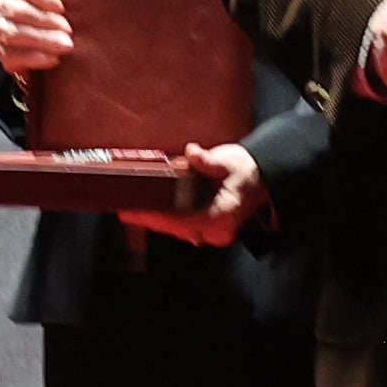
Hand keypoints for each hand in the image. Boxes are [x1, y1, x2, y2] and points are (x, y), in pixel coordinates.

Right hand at [0, 0, 75, 79]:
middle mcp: (0, 4)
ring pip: (15, 33)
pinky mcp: (0, 51)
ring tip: (66, 45)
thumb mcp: (55, 0)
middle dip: (46, 21)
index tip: (63, 8)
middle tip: (69, 31)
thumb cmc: (53, 15)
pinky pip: (12, 55)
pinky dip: (35, 58)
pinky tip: (54, 59)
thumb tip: (81, 1)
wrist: (37, 43)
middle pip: (18, 11)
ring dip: (43, 40)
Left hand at [120, 141, 268, 246]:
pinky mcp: (208, 229)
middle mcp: (217, 230)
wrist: (260, 177)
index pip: (185, 221)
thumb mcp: (228, 161)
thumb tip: (192, 153)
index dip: (159, 218)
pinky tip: (149, 214)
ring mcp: (213, 233)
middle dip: (152, 220)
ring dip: (157, 222)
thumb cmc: (245, 171)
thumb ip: (208, 160)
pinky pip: (183, 228)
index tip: (137, 212)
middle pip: (177, 229)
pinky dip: (166, 221)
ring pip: (178, 230)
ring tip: (131, 213)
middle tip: (126, 212)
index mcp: (223, 216)